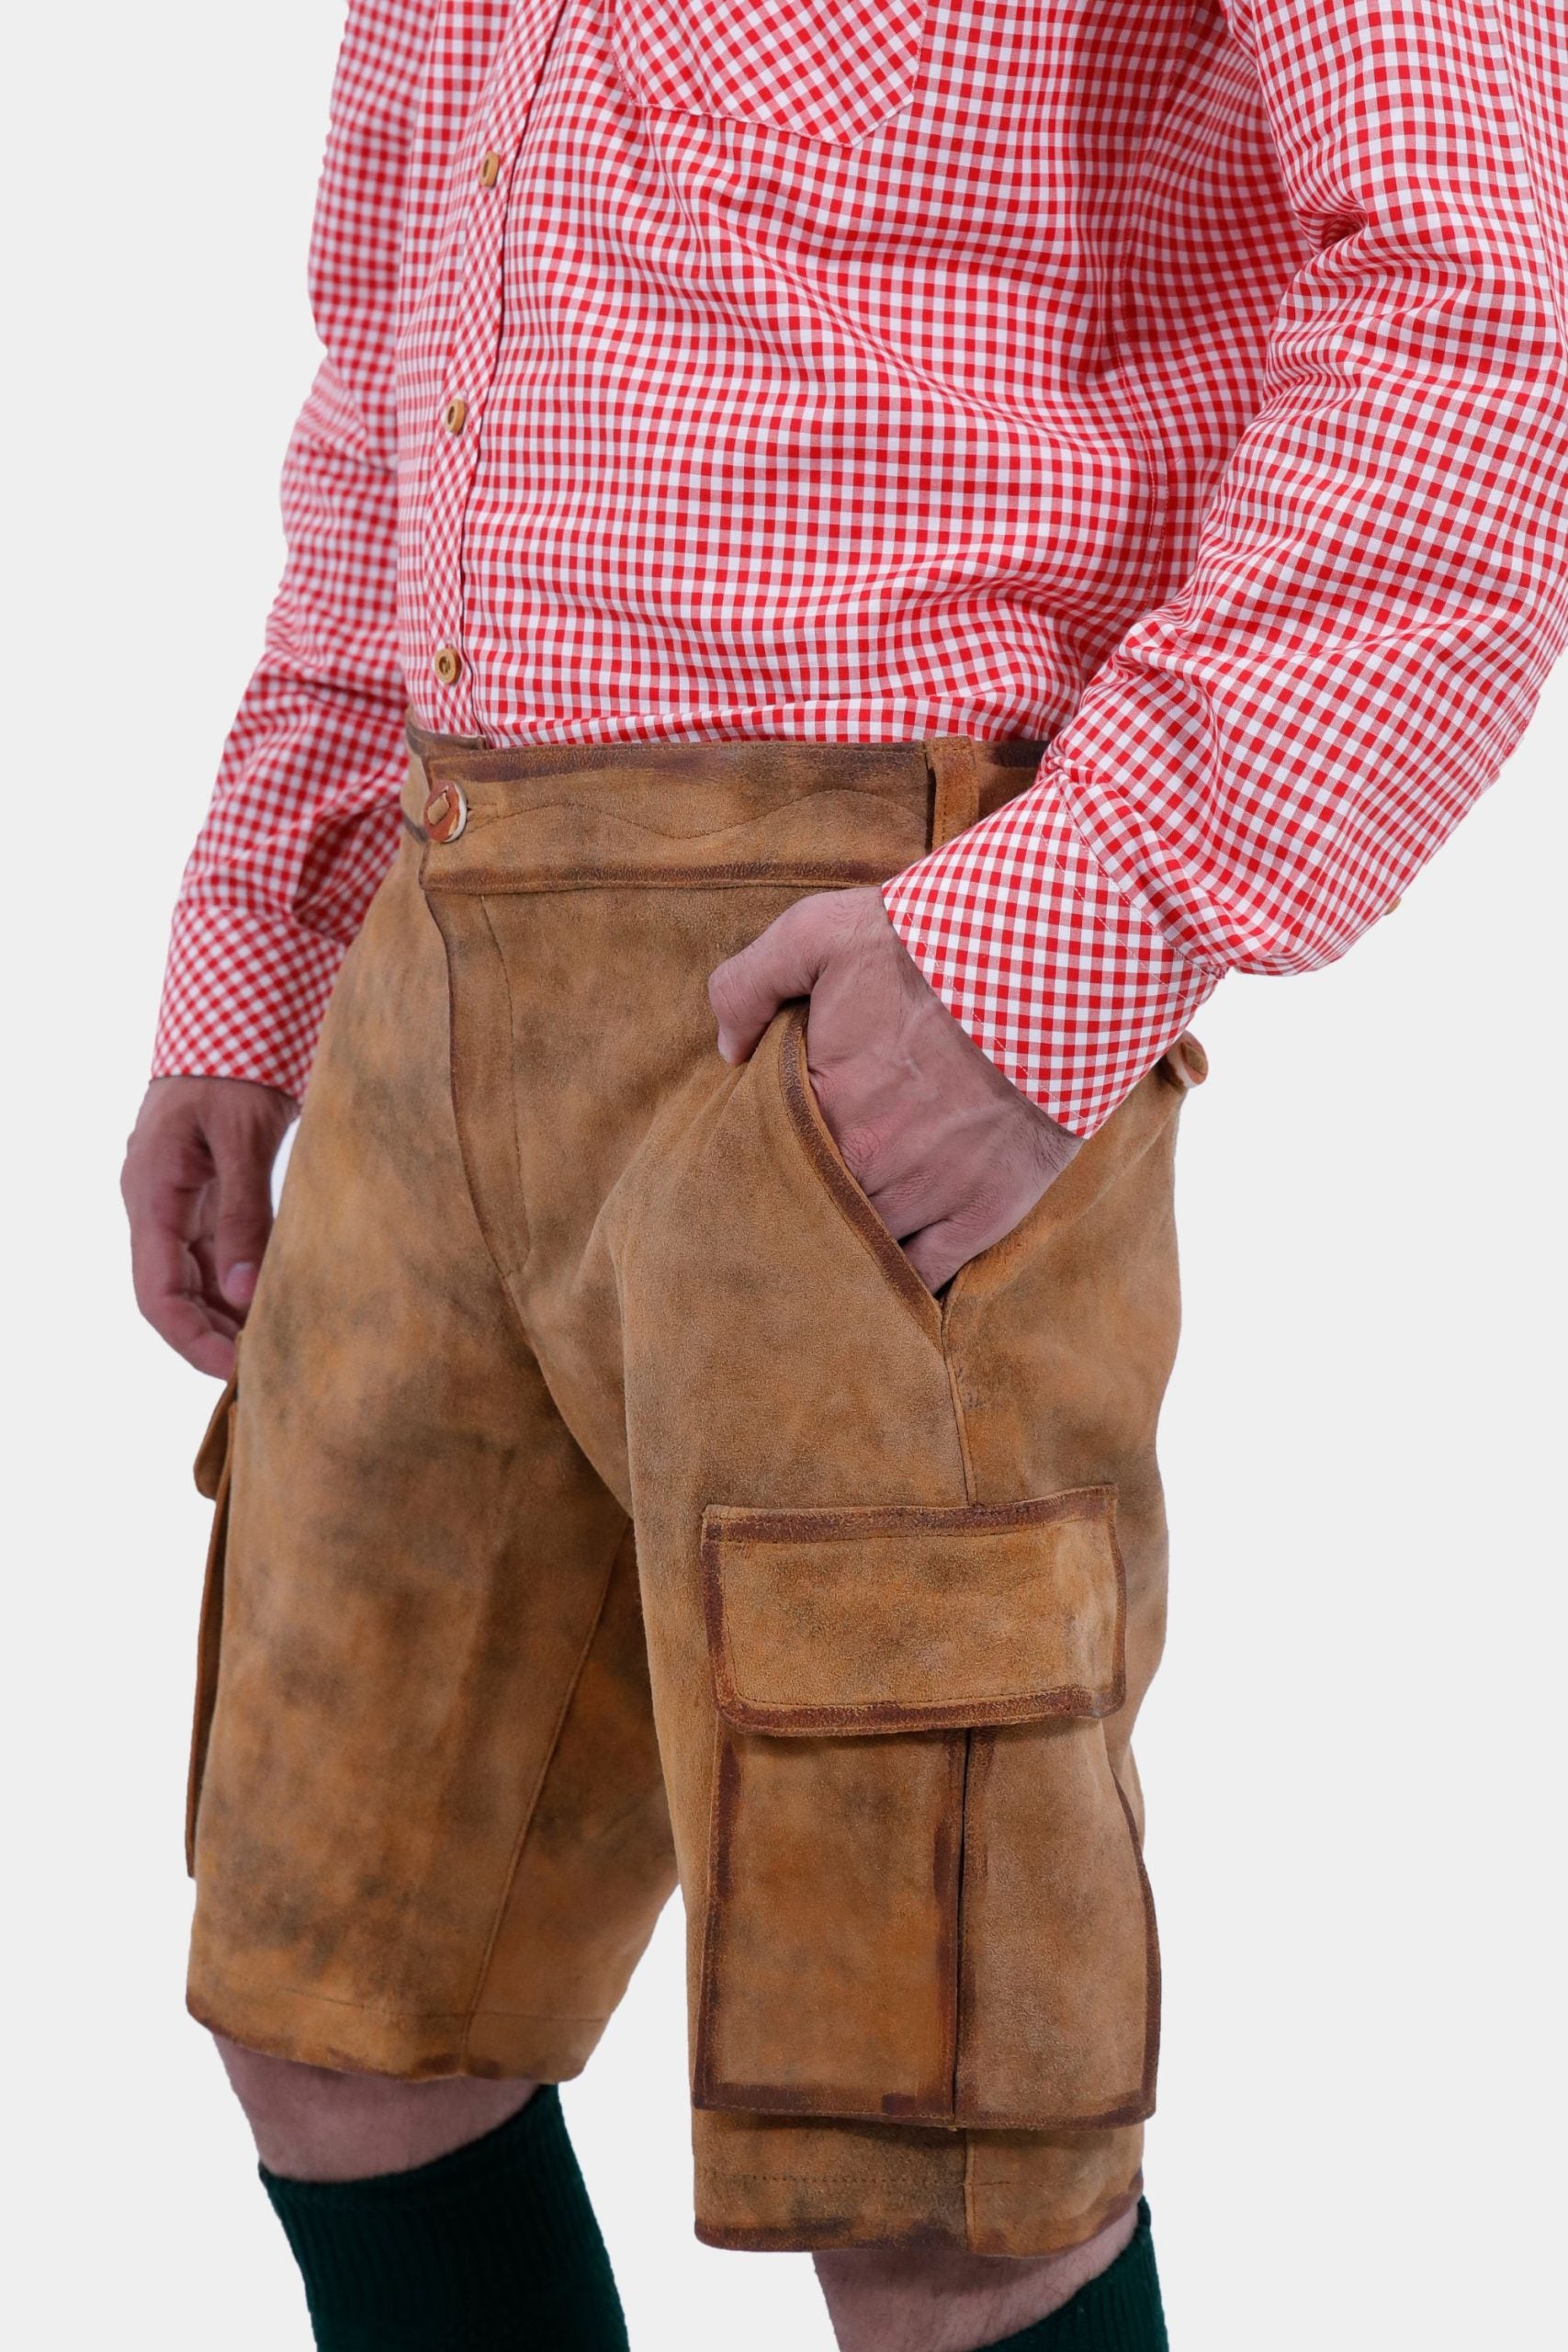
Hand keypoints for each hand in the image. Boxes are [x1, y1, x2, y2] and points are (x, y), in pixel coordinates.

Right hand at [122, 1076, 296, 1377]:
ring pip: (196, 1279)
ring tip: (279, 1343)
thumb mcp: (243, 1137)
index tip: (237, 1371)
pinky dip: (241, 1282)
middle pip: (174, 1295)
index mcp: (151, 1195)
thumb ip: (244, 1215)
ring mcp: (176, 1202)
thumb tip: (244, 1294)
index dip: (191, 1341)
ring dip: (230, 1314)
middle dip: (214, 1337)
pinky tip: (276, 1302)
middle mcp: (155, 1206)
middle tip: (270, 1368)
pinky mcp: (202, 1195)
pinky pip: (215, 1254)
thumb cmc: (234, 1067)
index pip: (157, 1294)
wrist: (234, 1020)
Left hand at [709, 887, 1078, 1291]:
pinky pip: (927, 1273)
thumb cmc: (938, 944)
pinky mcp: (985, 1212)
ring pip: (863, 1244)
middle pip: (811, 1206)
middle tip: (790, 1201)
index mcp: (820, 1101)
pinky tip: (885, 1275)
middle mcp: (868, 1161)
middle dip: (800, 1203)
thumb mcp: (821, 932)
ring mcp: (928, 1194)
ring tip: (832, 1241)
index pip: (763, 1154)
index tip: (763, 1146)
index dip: (760, 1151)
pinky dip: (904, 1279)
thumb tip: (725, 1048)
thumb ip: (748, 983)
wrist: (1058, 964)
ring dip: (846, 1243)